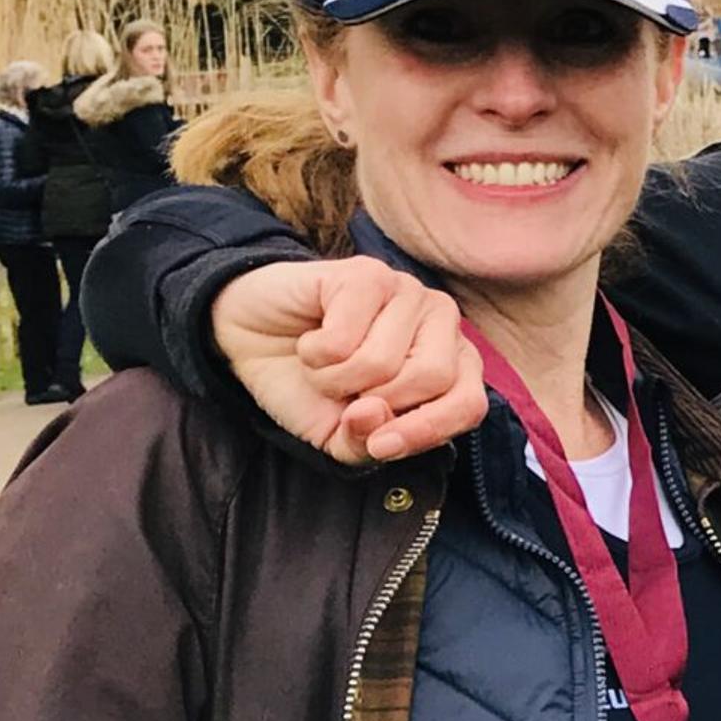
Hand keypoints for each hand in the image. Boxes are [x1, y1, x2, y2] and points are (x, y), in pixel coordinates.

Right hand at [211, 258, 486, 464]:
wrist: (250, 340)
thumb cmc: (307, 387)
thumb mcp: (339, 436)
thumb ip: (367, 444)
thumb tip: (375, 415)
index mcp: (453, 362)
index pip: (470, 404)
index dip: (425, 431)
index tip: (379, 446)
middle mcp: (442, 320)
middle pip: (431, 379)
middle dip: (371, 399)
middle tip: (342, 388)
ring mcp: (407, 290)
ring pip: (381, 362)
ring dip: (333, 379)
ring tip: (322, 363)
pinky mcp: (366, 273)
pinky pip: (344, 340)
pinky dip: (315, 355)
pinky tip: (311, 339)